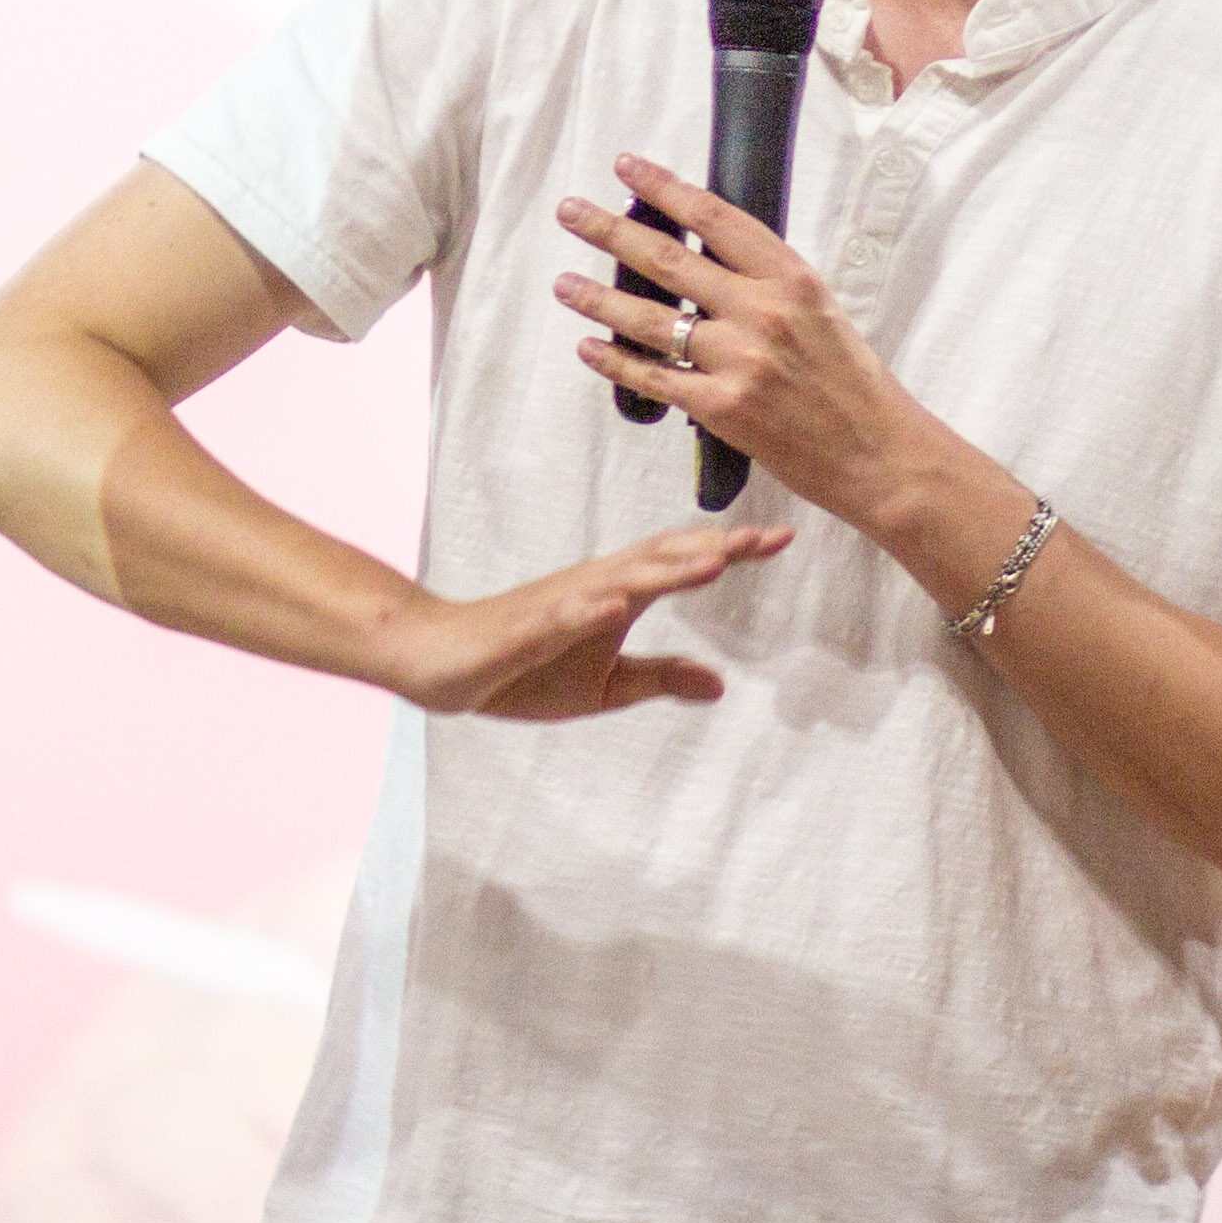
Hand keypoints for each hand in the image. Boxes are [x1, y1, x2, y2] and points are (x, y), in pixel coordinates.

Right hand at [369, 517, 787, 718]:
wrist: (438, 662)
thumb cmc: (521, 669)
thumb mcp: (603, 687)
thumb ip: (659, 678)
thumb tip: (720, 684)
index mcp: (616, 595)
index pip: (682, 564)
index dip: (731, 550)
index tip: (783, 537)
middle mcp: (593, 587)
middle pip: (662, 558)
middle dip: (714, 546)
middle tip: (770, 535)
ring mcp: (557, 605)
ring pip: (619, 581)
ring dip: (667, 571)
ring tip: (714, 561)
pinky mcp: (523, 632)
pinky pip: (558, 619)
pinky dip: (588, 611)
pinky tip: (615, 607)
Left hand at [553, 158, 949, 530]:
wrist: (878, 453)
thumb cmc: (854, 384)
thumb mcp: (821, 311)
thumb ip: (769, 284)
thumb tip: (711, 259)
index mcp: (790, 278)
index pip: (714, 218)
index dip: (664, 188)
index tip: (628, 168)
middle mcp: (761, 312)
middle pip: (668, 260)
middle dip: (610, 231)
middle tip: (571, 212)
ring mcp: (738, 360)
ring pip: (650, 319)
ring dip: (598, 298)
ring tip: (564, 282)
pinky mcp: (721, 407)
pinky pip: (654, 377)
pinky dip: (616, 361)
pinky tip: (589, 347)